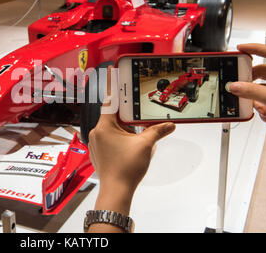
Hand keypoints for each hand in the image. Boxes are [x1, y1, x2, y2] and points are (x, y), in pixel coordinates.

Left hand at [87, 66, 174, 231]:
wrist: (116, 191)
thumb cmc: (125, 170)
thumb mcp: (145, 145)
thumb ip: (157, 131)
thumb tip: (169, 125)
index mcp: (104, 127)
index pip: (109, 101)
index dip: (113, 87)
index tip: (112, 74)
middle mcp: (96, 132)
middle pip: (112, 114)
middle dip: (126, 113)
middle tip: (134, 107)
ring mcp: (96, 143)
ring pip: (111, 127)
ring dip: (124, 127)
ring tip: (135, 132)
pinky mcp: (99, 151)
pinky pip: (109, 137)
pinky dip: (120, 136)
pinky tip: (130, 142)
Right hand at [228, 44, 265, 132]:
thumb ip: (252, 92)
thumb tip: (235, 86)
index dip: (255, 48)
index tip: (241, 49)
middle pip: (263, 73)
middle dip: (252, 82)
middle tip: (240, 84)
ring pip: (263, 90)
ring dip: (258, 101)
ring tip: (259, 107)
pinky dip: (265, 110)